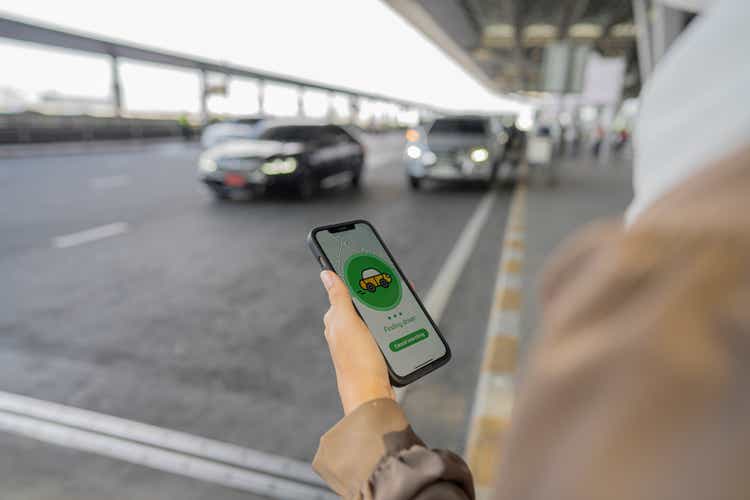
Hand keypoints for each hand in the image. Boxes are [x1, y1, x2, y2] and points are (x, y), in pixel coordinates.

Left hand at [320, 270, 394, 414]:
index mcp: (336, 319)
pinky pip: (384, 328)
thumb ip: (338, 297)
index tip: (376, 265)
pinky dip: (394, 320)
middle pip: (365, 300)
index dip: (360, 276)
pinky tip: (404, 318)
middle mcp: (346, 328)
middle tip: (398, 281)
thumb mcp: (348, 324)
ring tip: (405, 297)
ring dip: (390, 304)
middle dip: (380, 290)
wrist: (372, 395)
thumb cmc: (358, 362)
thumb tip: (326, 273)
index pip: (347, 289)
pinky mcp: (373, 350)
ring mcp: (360, 340)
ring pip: (377, 313)